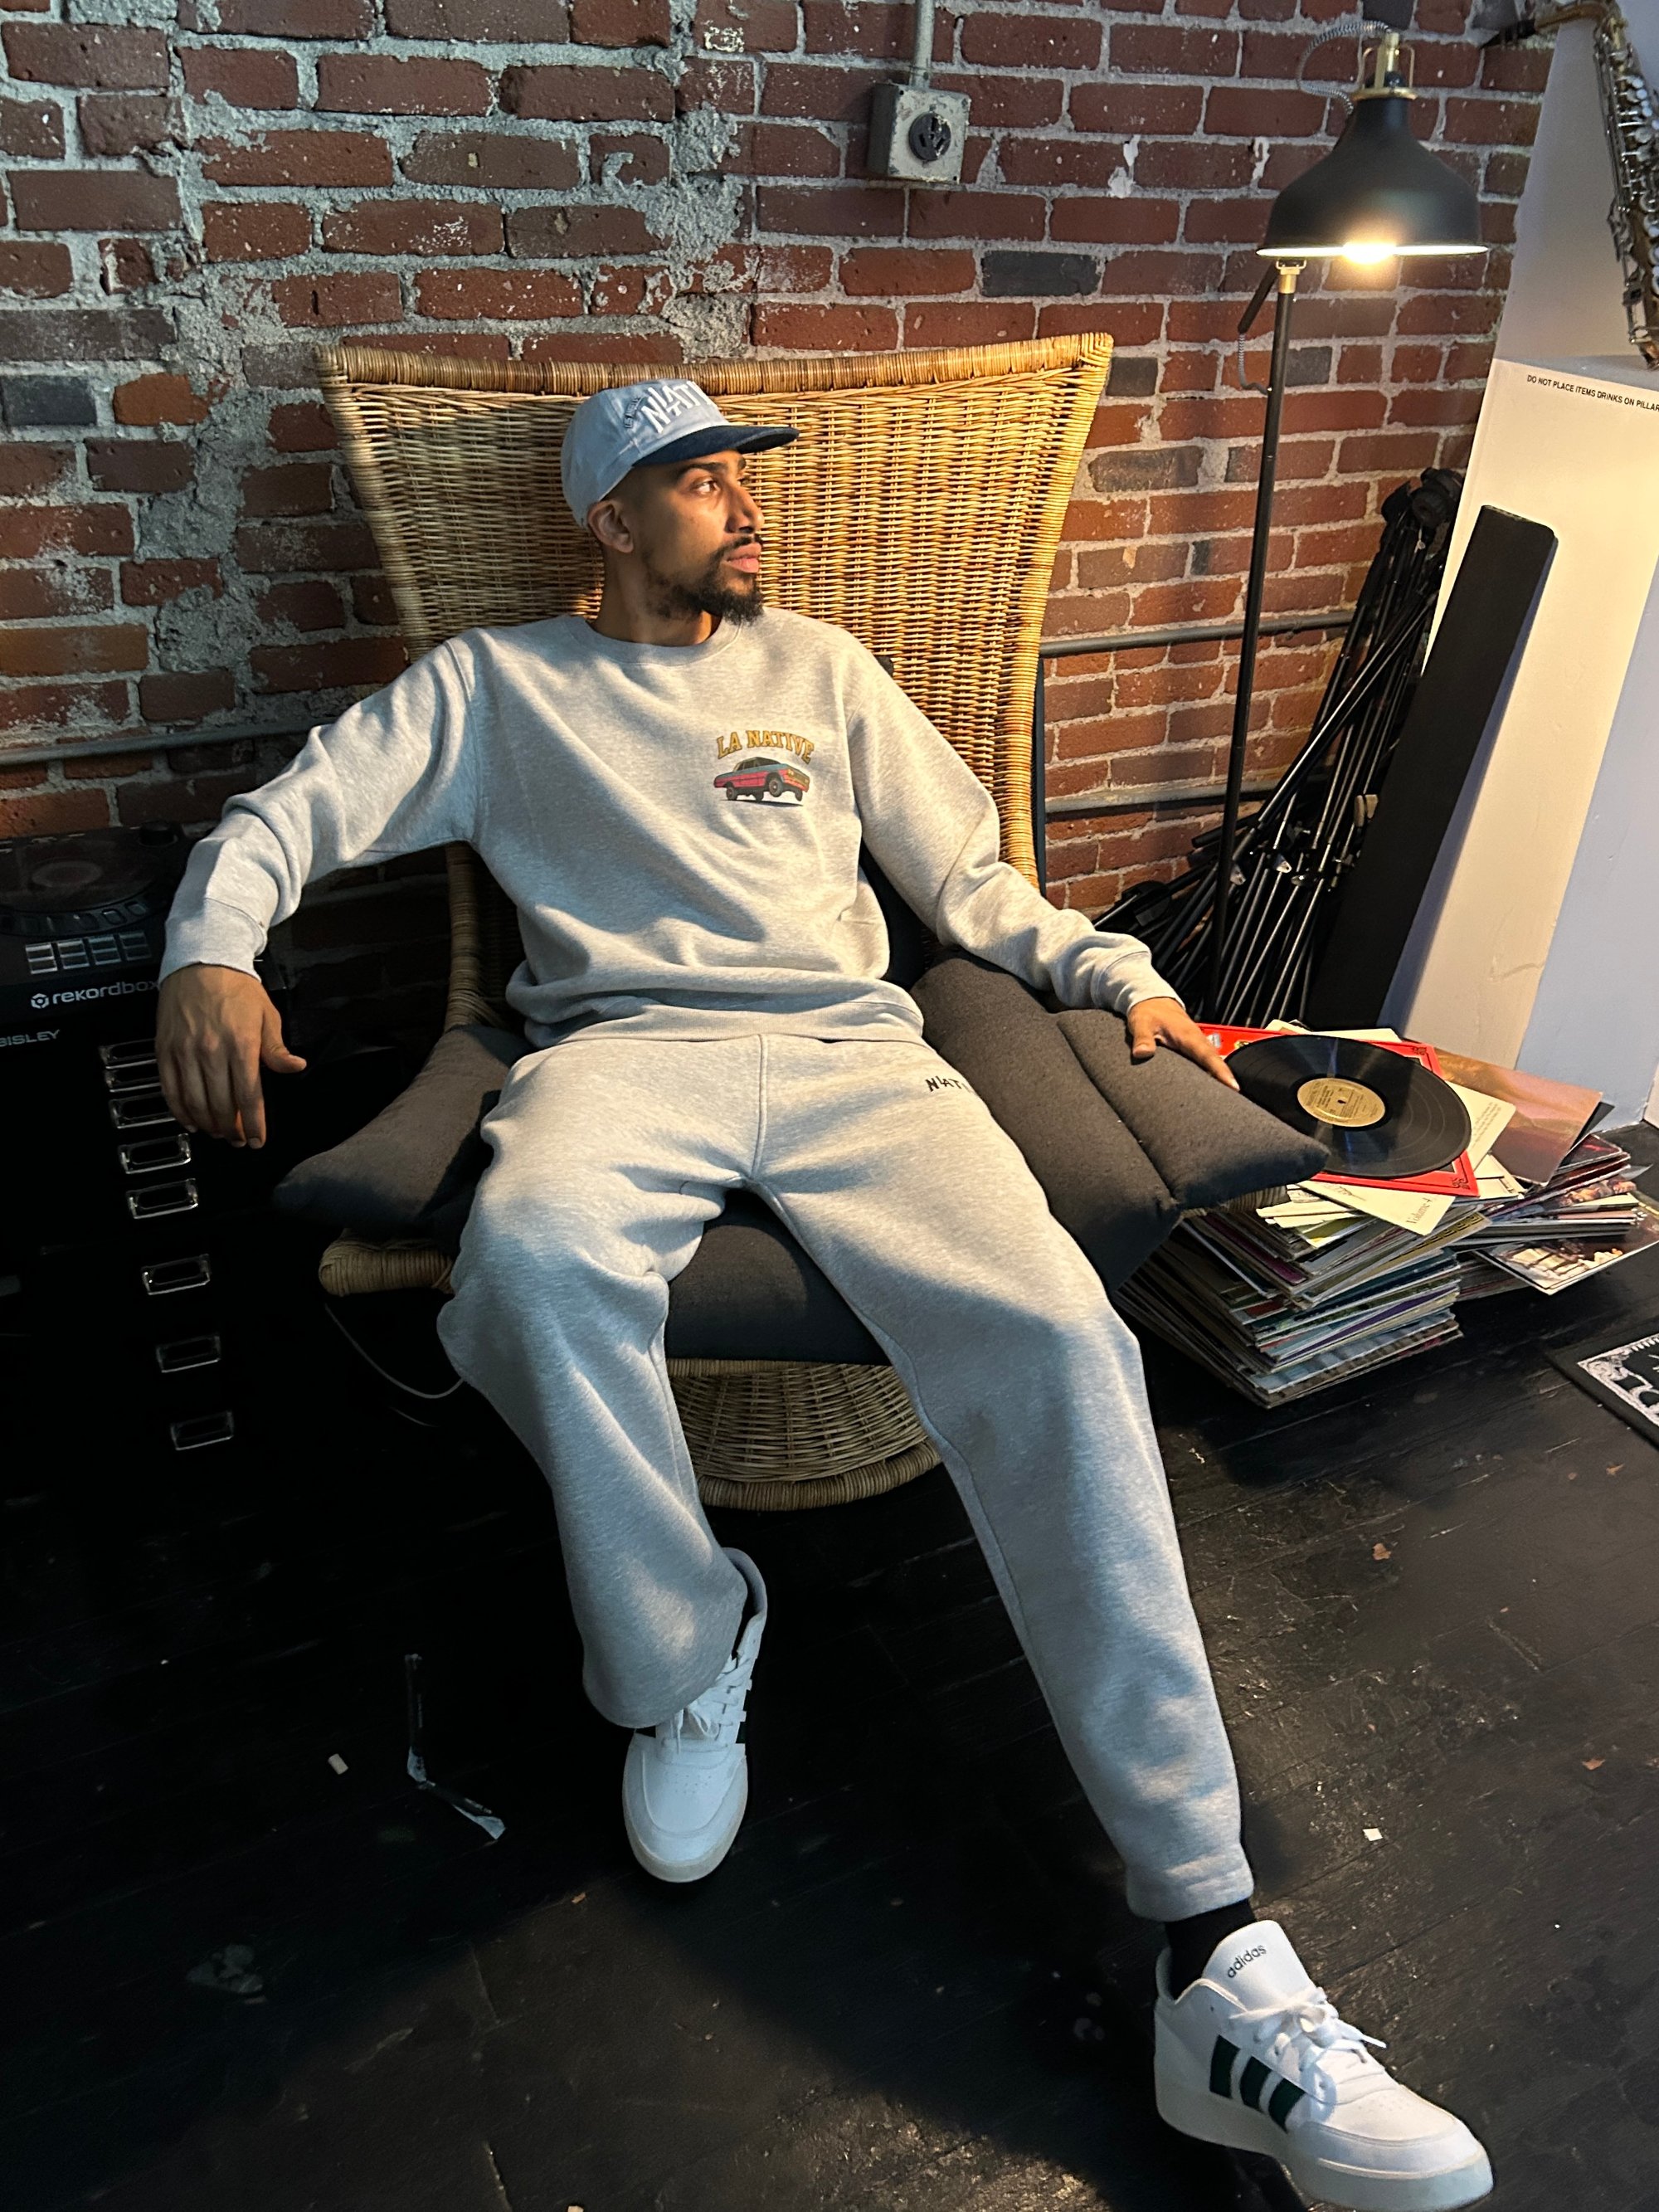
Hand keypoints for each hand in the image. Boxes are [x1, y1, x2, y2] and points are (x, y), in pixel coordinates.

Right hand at [155, 964, 306, 1147]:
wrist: (202, 961)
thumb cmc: (236, 986)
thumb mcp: (267, 1015)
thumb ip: (277, 1048)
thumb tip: (294, 1067)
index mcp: (242, 1044)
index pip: (249, 1096)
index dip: (254, 1124)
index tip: (257, 1139)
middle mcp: (212, 1051)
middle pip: (222, 1105)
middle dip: (232, 1129)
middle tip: (238, 1138)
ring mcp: (186, 1052)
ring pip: (195, 1102)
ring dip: (208, 1124)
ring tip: (218, 1132)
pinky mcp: (165, 1050)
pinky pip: (170, 1089)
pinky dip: (180, 1110)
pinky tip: (191, 1120)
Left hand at [1125, 996, 1239, 1090]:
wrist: (1151, 1000)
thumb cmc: (1149, 1011)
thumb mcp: (1142, 1023)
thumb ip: (1142, 1038)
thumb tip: (1142, 1053)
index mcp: (1188, 1035)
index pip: (1208, 1055)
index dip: (1220, 1071)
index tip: (1232, 1085)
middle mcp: (1196, 1040)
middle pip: (1216, 1062)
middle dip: (1226, 1079)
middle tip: (1235, 1098)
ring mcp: (1195, 1044)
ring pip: (1212, 1062)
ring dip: (1220, 1077)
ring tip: (1228, 1098)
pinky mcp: (1191, 1048)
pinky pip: (1204, 1062)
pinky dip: (1210, 1072)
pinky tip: (1211, 1087)